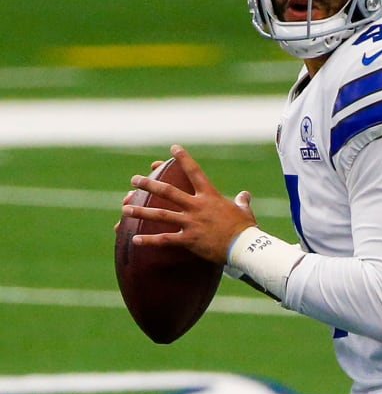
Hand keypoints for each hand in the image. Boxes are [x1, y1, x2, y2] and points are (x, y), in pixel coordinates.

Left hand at [120, 144, 257, 263]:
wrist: (244, 246)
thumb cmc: (245, 228)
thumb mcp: (244, 210)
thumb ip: (242, 201)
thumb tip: (245, 195)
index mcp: (209, 196)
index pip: (194, 172)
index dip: (183, 158)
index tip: (173, 148)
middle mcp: (196, 206)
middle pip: (168, 192)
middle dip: (149, 184)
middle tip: (135, 179)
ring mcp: (191, 223)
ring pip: (160, 215)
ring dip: (140, 211)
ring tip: (124, 209)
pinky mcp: (188, 239)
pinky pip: (165, 239)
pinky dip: (149, 240)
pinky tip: (135, 239)